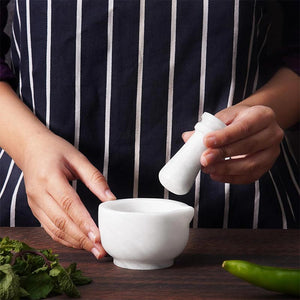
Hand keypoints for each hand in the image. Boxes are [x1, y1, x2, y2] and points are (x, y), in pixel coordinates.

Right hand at [21, 131, 115, 258]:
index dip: (84, 223)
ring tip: (94, 250)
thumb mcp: (78, 158)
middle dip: (82, 239)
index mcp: (50, 178)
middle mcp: (39, 193)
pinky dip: (65, 239)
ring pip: (54, 229)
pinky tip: (79, 243)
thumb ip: (95, 178)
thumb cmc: (56, 150)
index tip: (99, 236)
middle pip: (61, 222)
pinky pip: (49, 229)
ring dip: (75, 243)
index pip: (69, 204)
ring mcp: (34, 203)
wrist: (31, 148)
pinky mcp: (35, 209)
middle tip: (101, 250)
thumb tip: (111, 199)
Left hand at [182, 105, 283, 183]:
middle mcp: (272, 133)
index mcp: (262, 115)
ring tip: (207, 169)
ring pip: (250, 165)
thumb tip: (187, 137)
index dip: (225, 136)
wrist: (256, 125)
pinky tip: (216, 175)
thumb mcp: (226, 116)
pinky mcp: (267, 166)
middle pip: (248, 146)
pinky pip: (249, 176)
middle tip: (204, 159)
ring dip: (226, 169)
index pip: (244, 127)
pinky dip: (231, 178)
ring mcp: (272, 152)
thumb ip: (208, 126)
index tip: (206, 141)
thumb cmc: (239, 119)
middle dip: (223, 154)